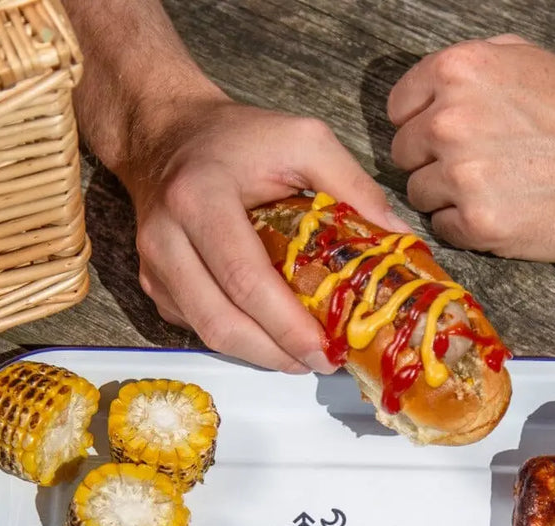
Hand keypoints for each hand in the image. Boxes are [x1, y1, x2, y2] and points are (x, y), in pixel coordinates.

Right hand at [126, 96, 405, 372]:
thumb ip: (353, 185)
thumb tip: (400, 241)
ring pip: (208, 334)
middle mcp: (167, 238)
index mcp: (201, 199)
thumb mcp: (301, 139)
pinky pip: (199, 328)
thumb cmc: (237, 139)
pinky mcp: (154, 285)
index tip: (326, 349)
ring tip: (302, 356)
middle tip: (321, 362)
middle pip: (222, 322)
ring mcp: (154, 267)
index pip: (245, 279)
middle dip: (276, 354)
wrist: (164, 134)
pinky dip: (239, 340)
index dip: (287, 325)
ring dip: (260, 355)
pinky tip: (271, 335)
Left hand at [387, 35, 554, 260]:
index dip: (419, 125)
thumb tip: (431, 91)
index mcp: (458, 72)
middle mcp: (451, 121)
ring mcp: (462, 174)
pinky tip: (499, 212)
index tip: (441, 138)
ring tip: (491, 190)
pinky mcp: (478, 222)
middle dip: (431, 161)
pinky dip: (464, 226)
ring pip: (419, 194)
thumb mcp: (524, 59)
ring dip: (446, 197)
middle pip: (404, 155)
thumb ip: (470, 69)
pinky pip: (443, 228)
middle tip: (472, 167)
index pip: (399, 108)